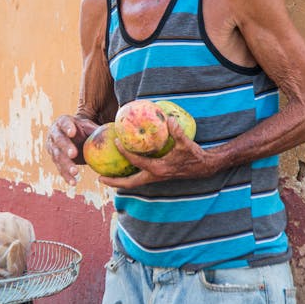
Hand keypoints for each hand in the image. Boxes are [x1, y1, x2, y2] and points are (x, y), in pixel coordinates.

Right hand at [46, 115, 96, 184]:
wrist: (72, 137)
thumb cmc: (83, 129)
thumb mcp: (89, 127)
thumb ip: (97, 129)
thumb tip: (117, 131)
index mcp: (63, 122)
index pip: (64, 123)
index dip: (67, 127)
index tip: (72, 133)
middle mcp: (55, 134)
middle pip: (59, 140)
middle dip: (66, 147)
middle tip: (73, 154)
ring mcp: (53, 148)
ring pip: (58, 156)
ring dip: (66, 165)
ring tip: (75, 172)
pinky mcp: (55, 160)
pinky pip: (60, 168)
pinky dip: (66, 176)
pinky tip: (73, 182)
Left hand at [99, 117, 214, 187]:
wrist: (205, 167)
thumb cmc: (195, 155)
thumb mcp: (186, 143)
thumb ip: (177, 132)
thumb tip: (169, 119)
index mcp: (159, 169)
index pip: (137, 162)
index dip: (126, 153)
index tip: (116, 142)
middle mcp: (155, 176)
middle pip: (130, 183)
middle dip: (114, 182)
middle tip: (99, 177)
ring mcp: (156, 178)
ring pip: (134, 183)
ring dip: (120, 181)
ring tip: (106, 177)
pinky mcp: (158, 176)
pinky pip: (140, 178)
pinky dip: (130, 175)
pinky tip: (124, 169)